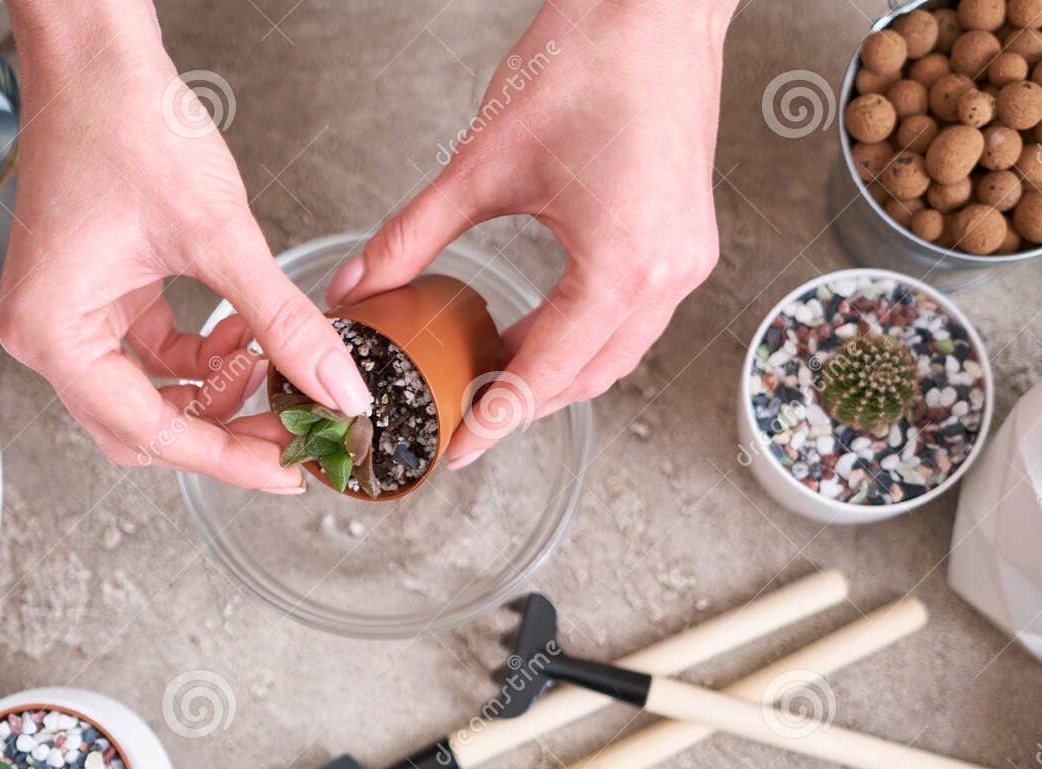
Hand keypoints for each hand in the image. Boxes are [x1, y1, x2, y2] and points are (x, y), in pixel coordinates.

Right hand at [0, 0, 370, 490]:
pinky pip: (151, 355)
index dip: (229, 458)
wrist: (96, 53)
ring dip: (215, 393)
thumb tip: (337, 387)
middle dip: (223, 433)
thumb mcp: (220, 235)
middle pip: (143, 429)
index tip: (289, 470)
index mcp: (54, 334)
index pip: (151, 432)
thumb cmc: (126, 121)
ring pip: (150, 396)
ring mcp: (67, 317)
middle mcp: (46, 336)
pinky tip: (245, 334)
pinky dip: (201, 357)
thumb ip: (283, 321)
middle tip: (292, 435)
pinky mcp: (93, 296)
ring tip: (276, 368)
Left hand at [328, 0, 732, 467]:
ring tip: (487, 377)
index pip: (546, 373)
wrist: (654, 2)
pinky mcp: (685, 242)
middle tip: (458, 418)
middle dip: (521, 405)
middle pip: (586, 378)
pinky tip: (533, 330)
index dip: (493, 418)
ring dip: (553, 374)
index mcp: (623, 265)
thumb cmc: (586, 61)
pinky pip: (632, 319)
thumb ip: (413, 236)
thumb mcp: (481, 163)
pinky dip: (581, 337)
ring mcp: (684, 261)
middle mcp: (667, 275)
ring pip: (614, 355)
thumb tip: (356, 285)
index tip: (454, 451)